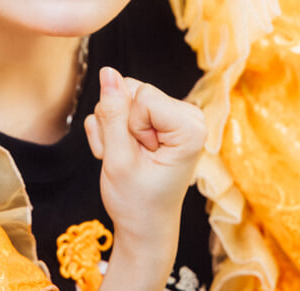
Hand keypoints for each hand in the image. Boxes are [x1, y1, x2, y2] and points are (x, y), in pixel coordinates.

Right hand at [84, 67, 205, 288]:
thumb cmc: (137, 202)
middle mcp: (187, 114)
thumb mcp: (118, 160)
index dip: (132, 126)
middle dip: (120, 125)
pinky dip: (113, 132)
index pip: (144, 95)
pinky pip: (121, 105)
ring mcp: (172, 115)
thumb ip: (112, 114)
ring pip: (122, 95)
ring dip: (113, 129)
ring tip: (127, 159)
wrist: (142, 227)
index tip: (142, 155)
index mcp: (191, 126)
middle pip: (133, 90)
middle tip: (130, 158)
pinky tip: (123, 155)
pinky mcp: (156, 118)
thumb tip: (108, 72)